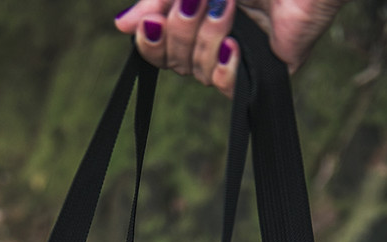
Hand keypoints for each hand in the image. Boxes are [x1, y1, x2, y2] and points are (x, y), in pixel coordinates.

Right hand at [114, 0, 350, 94]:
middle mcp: (216, 40)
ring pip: (198, 72)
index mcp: (198, 16)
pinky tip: (235, 45)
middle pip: (174, 61)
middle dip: (181, 31)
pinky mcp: (264, 73)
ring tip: (228, 5)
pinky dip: (225, 66)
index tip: (152, 22)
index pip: (159, 46)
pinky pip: (227, 88)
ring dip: (208, 37)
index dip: (150, 41)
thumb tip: (122, 25)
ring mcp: (239, 58)